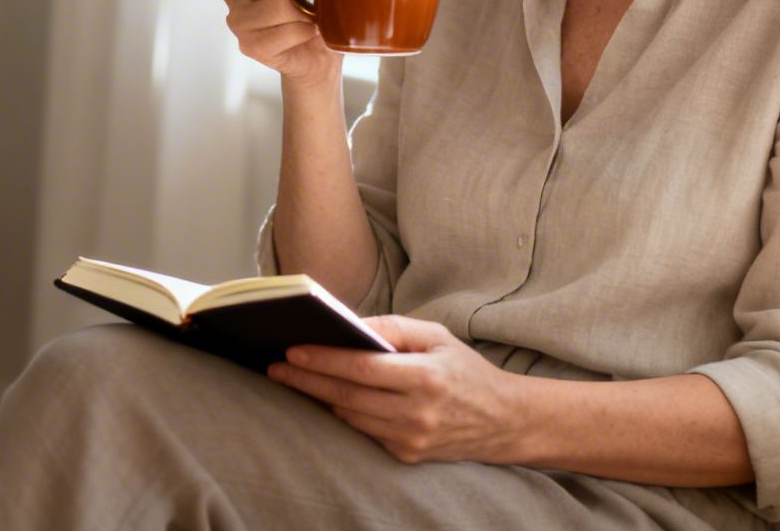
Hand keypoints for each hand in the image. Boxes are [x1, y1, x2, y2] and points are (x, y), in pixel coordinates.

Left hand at [267, 315, 522, 464]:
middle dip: (307, 380)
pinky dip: (344, 414)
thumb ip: (393, 327)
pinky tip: (327, 399)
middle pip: (347, 396)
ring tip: (293, 380)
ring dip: (319, 398)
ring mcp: (410, 439)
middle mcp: (416, 413)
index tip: (292, 351)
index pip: (361, 368)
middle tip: (276, 367)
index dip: (323, 359)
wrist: (503, 420)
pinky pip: (364, 432)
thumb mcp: (437, 336)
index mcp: (425, 377)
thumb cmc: (465, 371)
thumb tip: (350, 324)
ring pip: (350, 417)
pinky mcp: (407, 455)